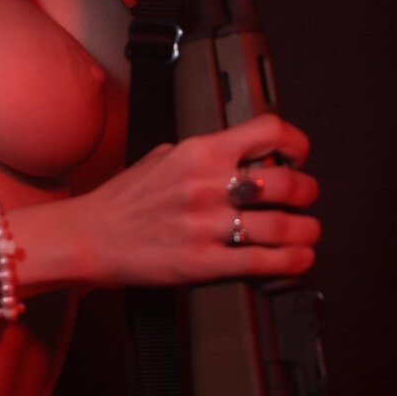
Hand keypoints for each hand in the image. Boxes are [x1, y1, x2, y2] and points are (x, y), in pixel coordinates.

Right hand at [75, 114, 321, 288]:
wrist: (87, 237)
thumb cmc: (121, 201)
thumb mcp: (161, 157)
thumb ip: (202, 153)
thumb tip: (237, 152)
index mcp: (198, 153)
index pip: (267, 132)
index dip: (296, 142)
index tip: (299, 155)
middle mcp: (206, 186)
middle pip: (286, 183)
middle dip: (308, 193)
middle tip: (307, 198)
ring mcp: (205, 226)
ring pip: (282, 226)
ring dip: (307, 230)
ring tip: (309, 232)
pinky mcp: (201, 263)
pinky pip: (261, 262)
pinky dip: (291, 261)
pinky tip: (298, 259)